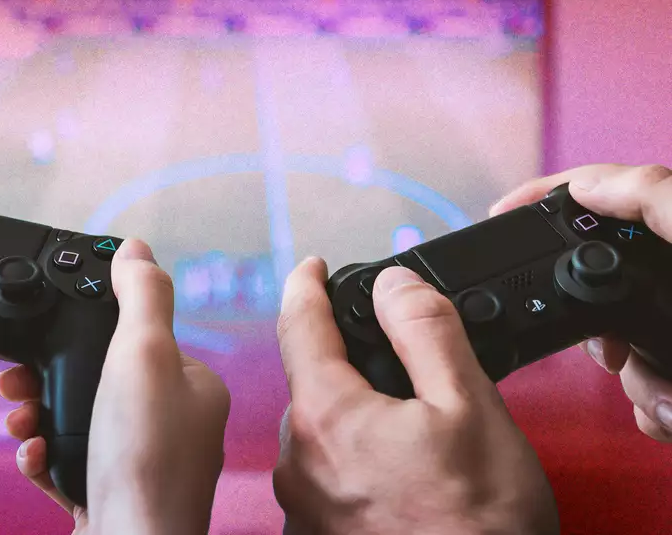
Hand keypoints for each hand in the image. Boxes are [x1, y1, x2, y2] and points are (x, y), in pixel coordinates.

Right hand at [0, 239, 229, 534]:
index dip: (90, 331)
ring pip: (81, 420)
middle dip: (50, 376)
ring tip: (21, 419)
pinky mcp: (115, 495)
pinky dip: (46, 456)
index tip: (50, 331)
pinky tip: (36, 457)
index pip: (139, 337)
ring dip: (41, 414)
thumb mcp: (143, 354)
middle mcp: (174, 424)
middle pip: (101, 378)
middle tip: (17, 380)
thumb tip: (137, 249)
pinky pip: (72, 461)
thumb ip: (142, 296)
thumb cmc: (145, 462)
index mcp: (193, 386)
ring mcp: (144, 463)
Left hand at [273, 258, 558, 534]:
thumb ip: (426, 332)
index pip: (299, 325)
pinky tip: (392, 471)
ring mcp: (302, 504)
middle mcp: (297, 460)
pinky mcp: (315, 533)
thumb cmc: (478, 526)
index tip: (312, 266)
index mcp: (326, 416)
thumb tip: (393, 285)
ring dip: (350, 412)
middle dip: (343, 359)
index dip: (307, 285)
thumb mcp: (469, 407)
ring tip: (407, 428)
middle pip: (311, 381)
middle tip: (395, 363)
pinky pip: (322, 473)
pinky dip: (350, 456)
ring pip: (318, 430)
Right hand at [490, 162, 671, 441]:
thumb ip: (656, 198)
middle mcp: (667, 284)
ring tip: (670, 396)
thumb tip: (586, 182)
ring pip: (615, 348)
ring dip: (638, 381)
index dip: (543, 196)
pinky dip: (656, 409)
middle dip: (597, 327)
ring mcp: (670, 330)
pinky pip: (645, 393)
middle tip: (612, 348)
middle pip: (594, 281)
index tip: (499, 212)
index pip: (595, 200)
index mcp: (669, 242)